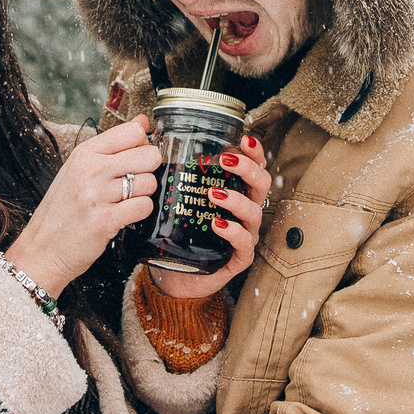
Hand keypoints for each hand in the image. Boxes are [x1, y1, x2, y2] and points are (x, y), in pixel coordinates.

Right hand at [6, 116, 163, 296]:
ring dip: (143, 194)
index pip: (133, 131)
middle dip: (149, 169)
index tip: (136, 157)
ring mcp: (97, 195)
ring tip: (124, 201)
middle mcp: (90, 170)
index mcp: (84, 153)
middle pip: (148, 155)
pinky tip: (124, 215)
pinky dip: (139, 212)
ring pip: (149, 182)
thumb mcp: (79, 169)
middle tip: (134, 181)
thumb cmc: (62, 210)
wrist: (43, 248)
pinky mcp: (105, 220)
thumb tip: (143, 121)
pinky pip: (144, 207)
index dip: (143, 144)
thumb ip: (112, 146)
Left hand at [151, 133, 271, 299]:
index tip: (244, 139)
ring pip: (253, 211)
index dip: (254, 151)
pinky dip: (232, 231)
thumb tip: (153, 142)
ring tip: (213, 194)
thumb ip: (175, 174)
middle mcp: (246, 210)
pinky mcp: (239, 257)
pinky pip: (244, 242)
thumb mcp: (179, 200)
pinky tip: (217, 224)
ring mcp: (246, 234)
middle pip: (261, 183)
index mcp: (236, 192)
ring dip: (235, 199)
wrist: (176, 274)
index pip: (254, 166)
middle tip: (224, 160)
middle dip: (246, 168)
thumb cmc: (180, 233)